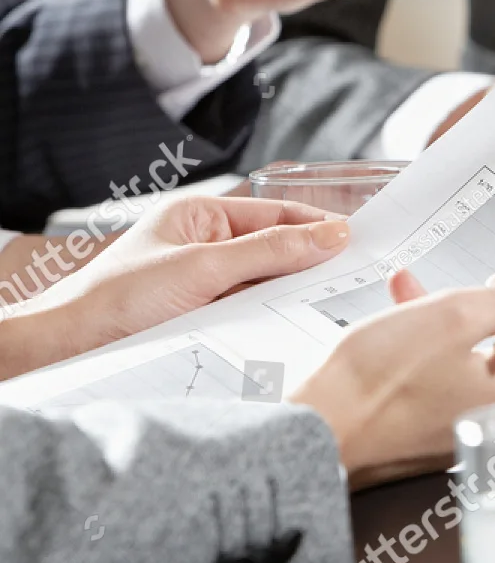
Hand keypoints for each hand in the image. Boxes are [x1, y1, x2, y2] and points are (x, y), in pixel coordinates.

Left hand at [6, 198, 347, 377]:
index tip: (358, 239)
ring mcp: (205, 282)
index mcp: (200, 216)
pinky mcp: (206, 316)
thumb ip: (270, 251)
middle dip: (311, 260)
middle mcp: (205, 245)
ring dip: (291, 293)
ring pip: (267, 282)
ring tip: (327, 300)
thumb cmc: (115, 299)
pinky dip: (273, 316)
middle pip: (276, 247)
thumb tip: (330, 236)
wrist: (68, 348)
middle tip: (357, 273)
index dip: (318, 225)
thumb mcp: (203, 268)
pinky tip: (291, 324)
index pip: (275, 213)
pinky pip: (253, 310)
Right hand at [290, 266, 494, 487]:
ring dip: (459, 313)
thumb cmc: (375, 381)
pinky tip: (402, 308)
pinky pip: (448, 372)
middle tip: (483, 283)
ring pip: (481, 354)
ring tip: (424, 287)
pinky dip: (432, 337)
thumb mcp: (456, 316)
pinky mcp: (432, 424)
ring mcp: (465, 422)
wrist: (316, 432)